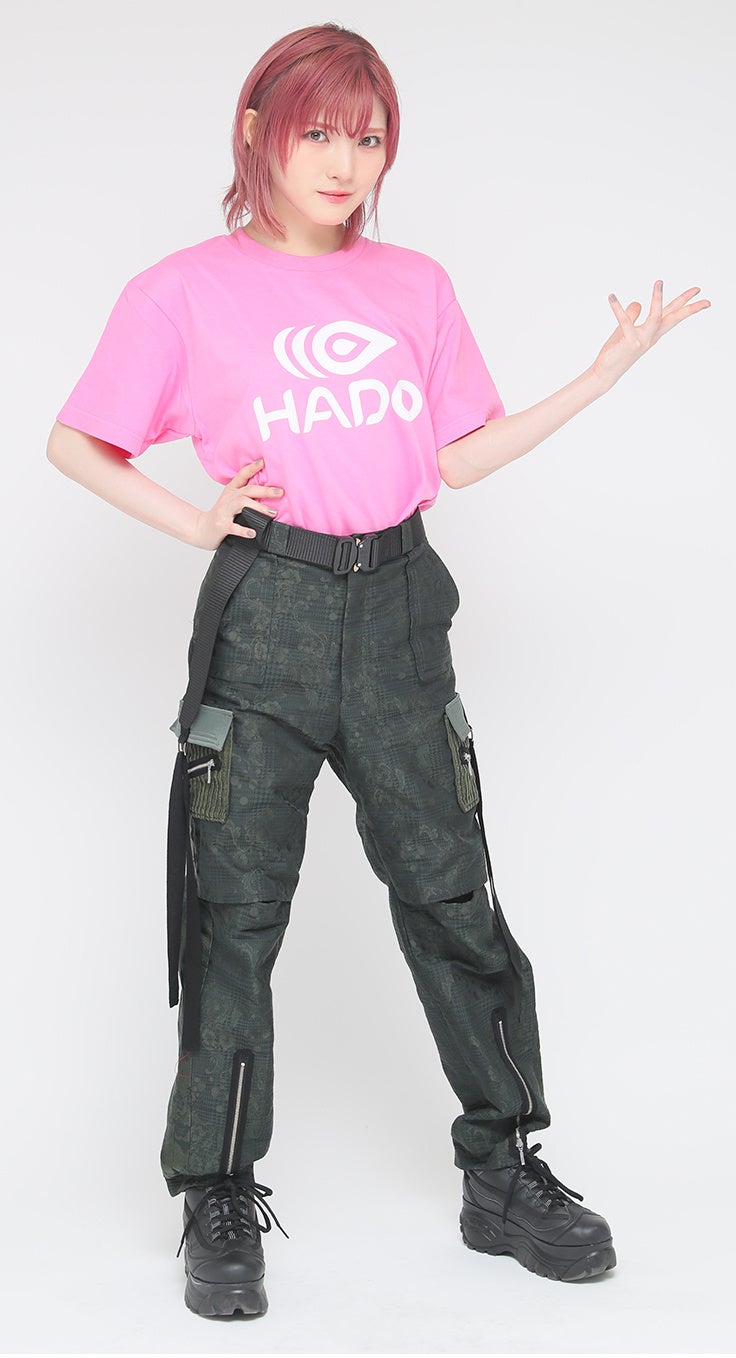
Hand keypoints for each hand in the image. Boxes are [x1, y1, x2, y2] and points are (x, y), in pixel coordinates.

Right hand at [192, 458, 283, 549]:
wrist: (200, 529)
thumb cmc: (220, 516)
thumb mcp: (231, 501)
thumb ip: (246, 496)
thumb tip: (270, 494)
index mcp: (231, 491)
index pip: (241, 476)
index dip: (251, 468)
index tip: (263, 462)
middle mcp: (228, 499)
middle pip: (247, 490)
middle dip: (265, 491)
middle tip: (280, 492)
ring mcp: (224, 512)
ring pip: (242, 504)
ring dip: (258, 508)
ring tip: (272, 513)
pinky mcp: (222, 525)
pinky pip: (234, 527)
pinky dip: (244, 530)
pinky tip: (254, 533)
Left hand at [591, 280, 710, 390]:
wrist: (605, 372)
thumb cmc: (616, 351)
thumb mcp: (624, 329)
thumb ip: (632, 315)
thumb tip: (637, 303)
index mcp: (653, 332)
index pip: (672, 314)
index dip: (685, 303)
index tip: (699, 292)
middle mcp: (651, 336)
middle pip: (674, 318)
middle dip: (688, 305)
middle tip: (699, 289)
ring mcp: (642, 340)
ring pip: (655, 317)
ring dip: (657, 299)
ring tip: (659, 281)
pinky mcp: (629, 342)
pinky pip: (625, 322)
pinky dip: (617, 308)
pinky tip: (612, 296)